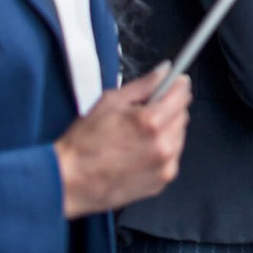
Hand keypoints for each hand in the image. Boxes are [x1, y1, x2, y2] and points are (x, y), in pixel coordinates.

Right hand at [53, 64, 190, 218]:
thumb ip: (143, 85)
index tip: (176, 82)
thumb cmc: (84, 143)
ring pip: (179, 136)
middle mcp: (163, 144)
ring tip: (139, 135)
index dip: (178, 85)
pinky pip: (173, 157)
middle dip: (170, 108)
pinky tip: (141, 151)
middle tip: (147, 111)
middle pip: (182, 114)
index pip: (181, 94)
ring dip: (167, 129)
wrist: (69, 182)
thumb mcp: (110, 102)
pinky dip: (163, 150)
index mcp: (151, 121)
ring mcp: (164, 165)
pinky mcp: (162, 181)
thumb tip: (165, 71)